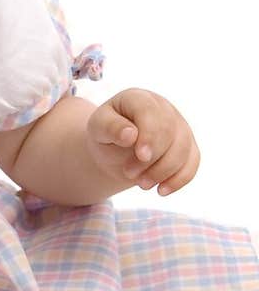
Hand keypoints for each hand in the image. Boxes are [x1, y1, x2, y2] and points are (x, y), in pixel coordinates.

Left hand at [85, 88, 200, 196]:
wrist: (115, 149)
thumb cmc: (105, 135)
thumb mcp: (98, 128)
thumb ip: (110, 127)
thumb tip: (131, 134)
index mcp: (139, 98)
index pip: (150, 112)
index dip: (150, 134)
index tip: (141, 156)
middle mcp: (164, 108)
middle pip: (170, 132)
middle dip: (152, 158)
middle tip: (129, 173)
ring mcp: (179, 126)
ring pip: (183, 149)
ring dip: (164, 171)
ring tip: (142, 184)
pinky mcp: (187, 146)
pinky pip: (192, 162)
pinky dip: (179, 179)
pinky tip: (161, 191)